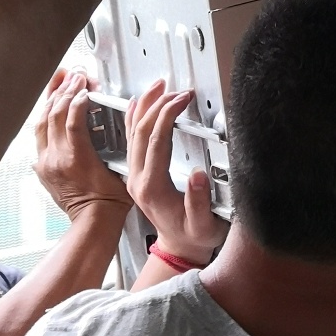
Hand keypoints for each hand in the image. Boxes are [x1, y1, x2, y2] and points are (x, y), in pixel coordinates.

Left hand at [34, 68, 129, 220]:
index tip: (86, 86)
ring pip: (42, 123)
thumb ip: (118, 140)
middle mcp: (56, 159)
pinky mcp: (42, 168)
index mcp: (76, 159)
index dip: (79, 98)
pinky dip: (46, 118)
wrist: (94, 220)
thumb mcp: (121, 166)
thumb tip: (119, 115)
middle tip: (76, 76)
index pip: (72, 118)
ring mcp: (46, 163)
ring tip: (61, 83)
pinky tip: (52, 108)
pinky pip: (39, 136)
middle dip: (65, 91)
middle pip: (55, 115)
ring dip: (52, 100)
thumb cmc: (110, 199)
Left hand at [126, 80, 225, 265]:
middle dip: (157, 105)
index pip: (156, 141)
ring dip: (143, 107)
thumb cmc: (194, 237)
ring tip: (156, 87)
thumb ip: (199, 202)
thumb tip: (199, 176)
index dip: (168, 115)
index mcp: (153, 188)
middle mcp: (138, 179)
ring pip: (132, 133)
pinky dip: (133, 119)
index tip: (182, 99)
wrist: (181, 248)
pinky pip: (131, 140)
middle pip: (140, 132)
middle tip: (174, 90)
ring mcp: (134, 176)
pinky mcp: (138, 173)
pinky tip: (137, 105)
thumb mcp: (204, 225)